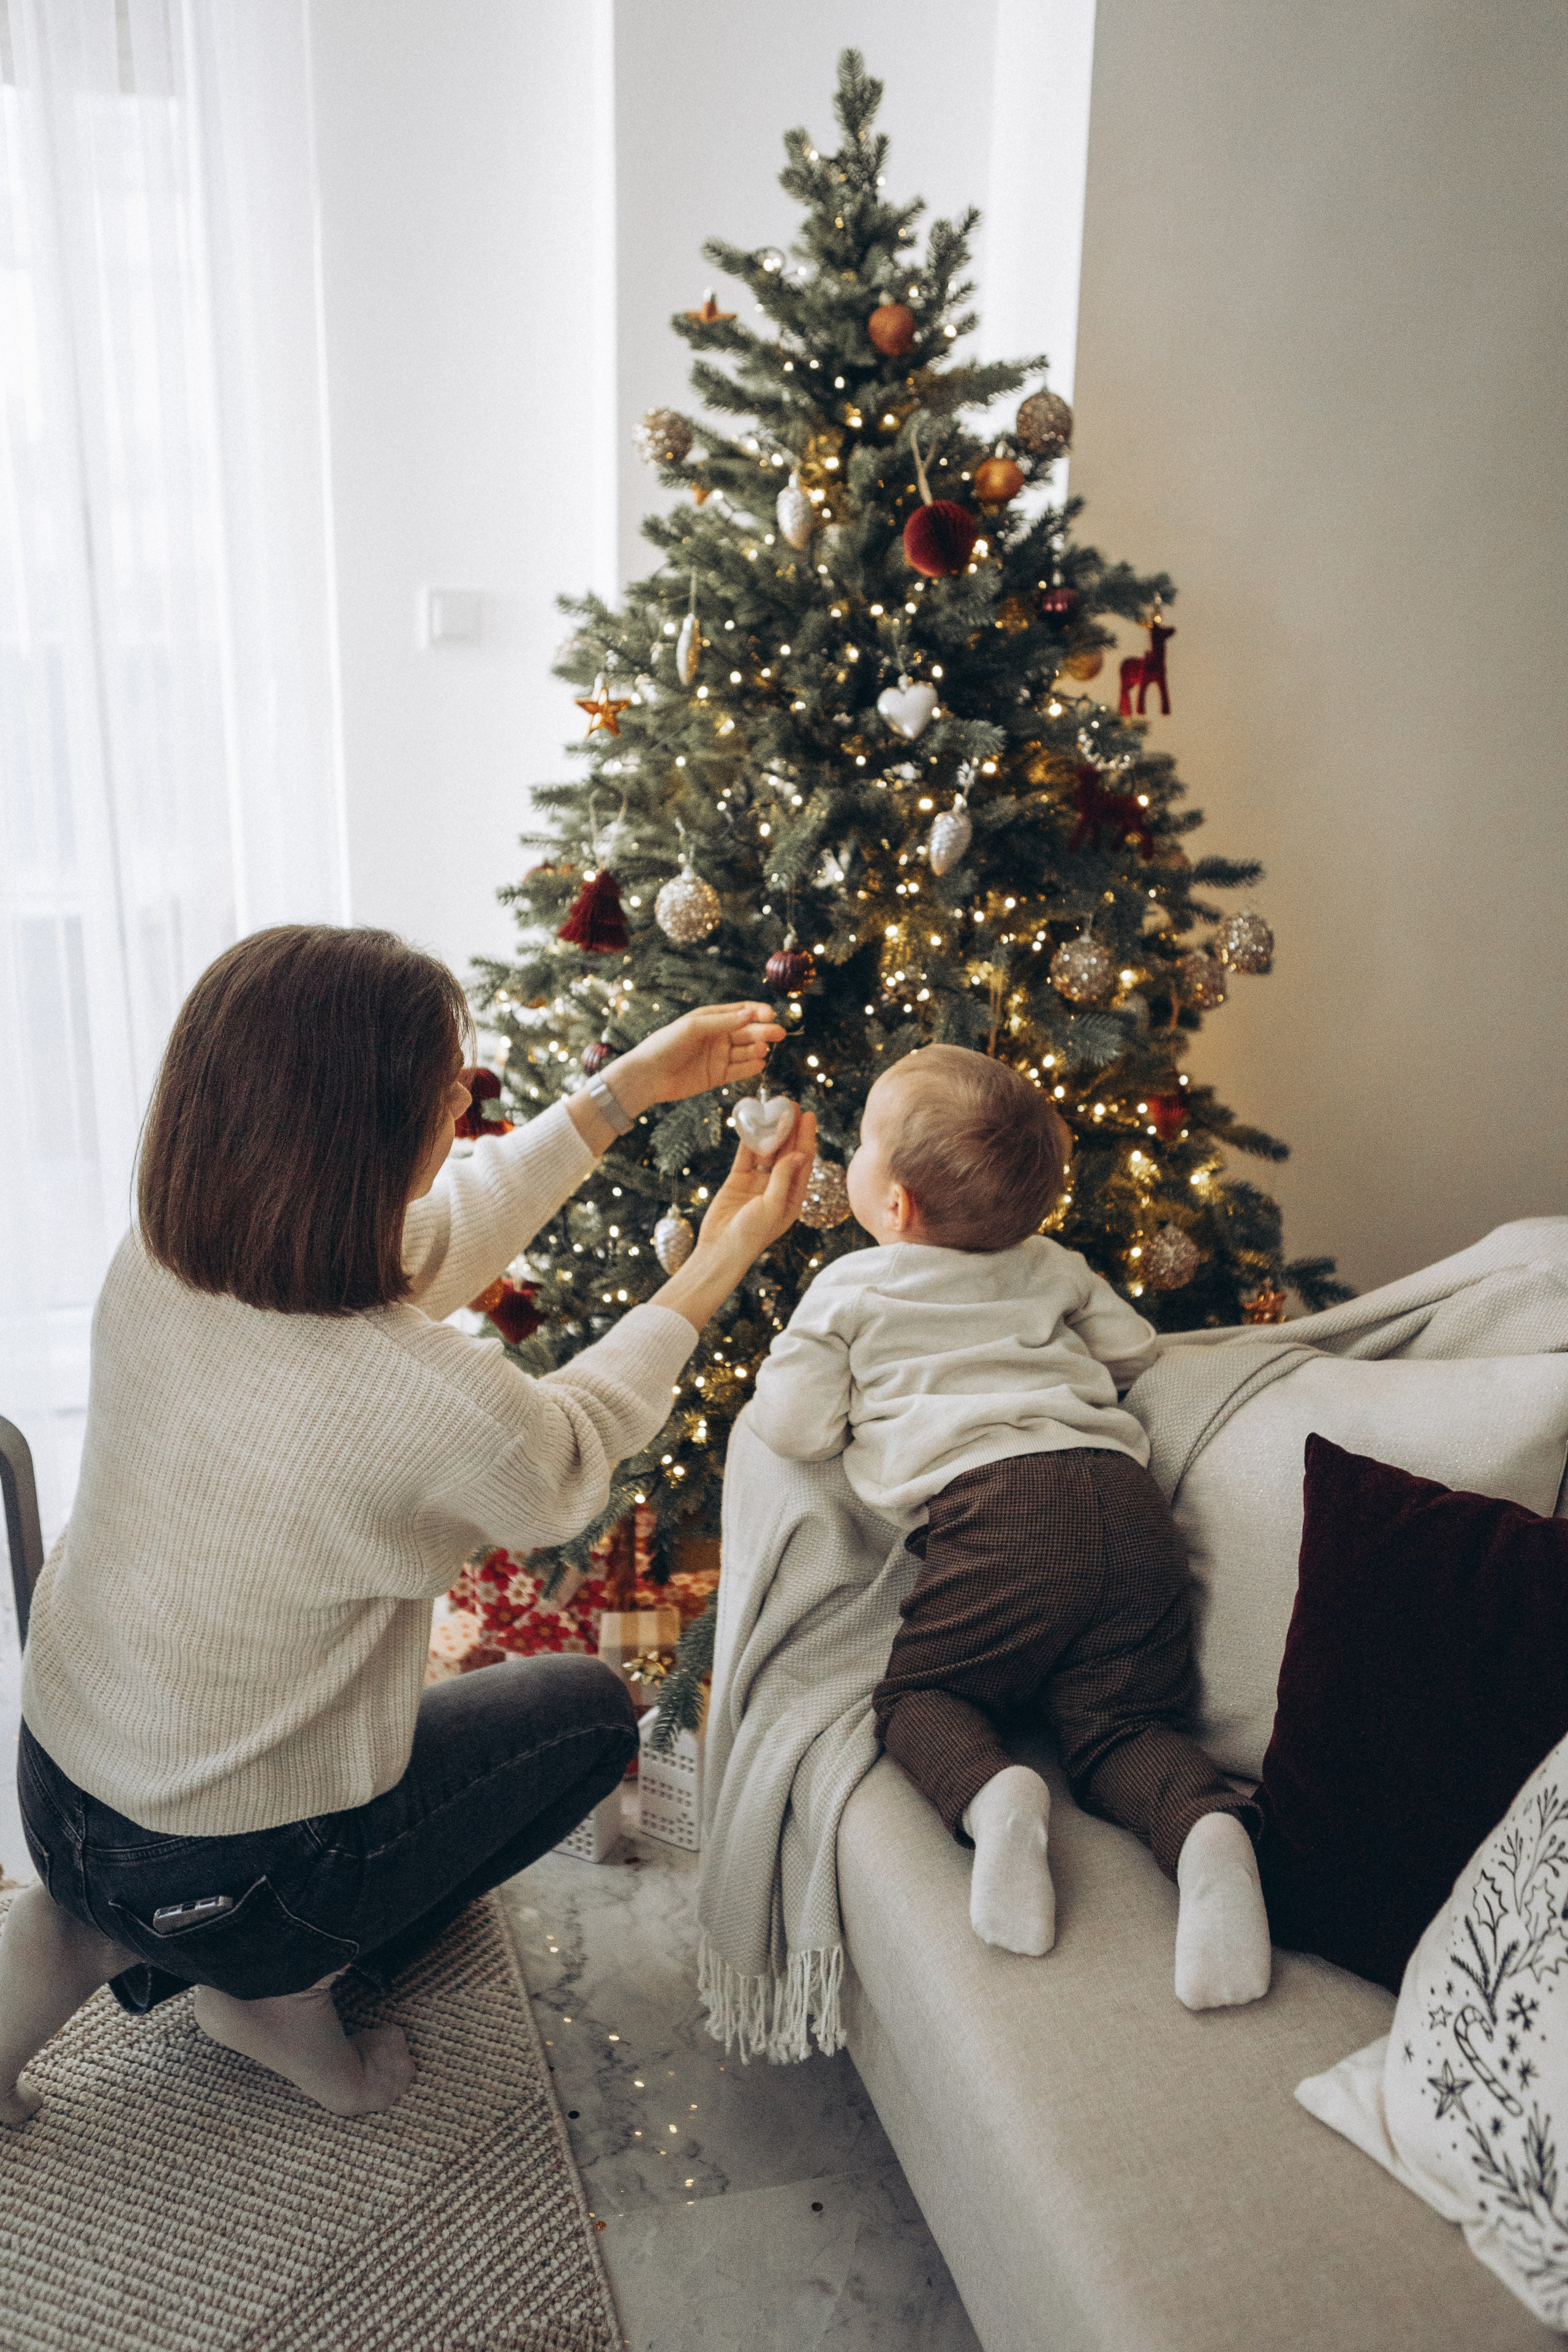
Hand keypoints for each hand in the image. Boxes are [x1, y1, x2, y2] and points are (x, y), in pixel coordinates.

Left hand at [613, 1002, 783, 1117]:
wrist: (648, 1076)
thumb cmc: (666, 1045)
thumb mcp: (693, 1027)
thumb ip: (722, 1022)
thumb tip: (750, 1014)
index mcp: (710, 1019)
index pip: (740, 1012)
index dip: (756, 1012)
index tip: (770, 1014)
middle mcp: (717, 1037)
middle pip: (747, 1032)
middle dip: (763, 1031)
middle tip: (779, 1033)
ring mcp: (718, 1057)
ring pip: (745, 1051)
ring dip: (756, 1049)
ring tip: (763, 1050)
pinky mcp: (717, 1076)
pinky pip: (738, 1071)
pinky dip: (750, 1067)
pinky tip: (759, 1064)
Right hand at [695, 1112, 818, 1270]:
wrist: (721, 1250)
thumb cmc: (751, 1235)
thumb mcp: (773, 1207)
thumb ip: (784, 1179)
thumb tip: (798, 1153)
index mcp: (793, 1196)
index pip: (803, 1160)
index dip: (806, 1136)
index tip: (808, 1115)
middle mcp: (778, 1186)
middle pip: (787, 1151)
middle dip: (790, 1128)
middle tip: (791, 1103)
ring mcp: (758, 1182)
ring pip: (766, 1151)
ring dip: (770, 1131)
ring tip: (772, 1108)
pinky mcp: (738, 1180)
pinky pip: (746, 1156)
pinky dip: (748, 1140)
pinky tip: (752, 1123)